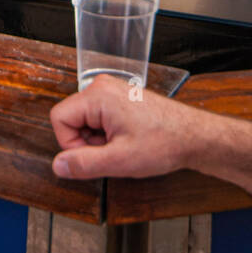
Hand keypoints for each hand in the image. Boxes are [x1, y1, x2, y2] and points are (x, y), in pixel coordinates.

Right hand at [50, 74, 205, 179]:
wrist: (193, 136)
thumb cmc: (164, 142)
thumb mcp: (120, 160)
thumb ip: (84, 164)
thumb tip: (58, 165)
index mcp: (98, 95)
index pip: (59, 118)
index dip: (69, 144)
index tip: (92, 157)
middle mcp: (102, 87)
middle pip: (71, 118)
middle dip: (86, 142)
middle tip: (112, 153)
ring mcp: (112, 91)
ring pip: (85, 120)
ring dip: (97, 140)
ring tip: (123, 146)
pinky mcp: (119, 99)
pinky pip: (98, 118)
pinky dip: (107, 134)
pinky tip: (127, 140)